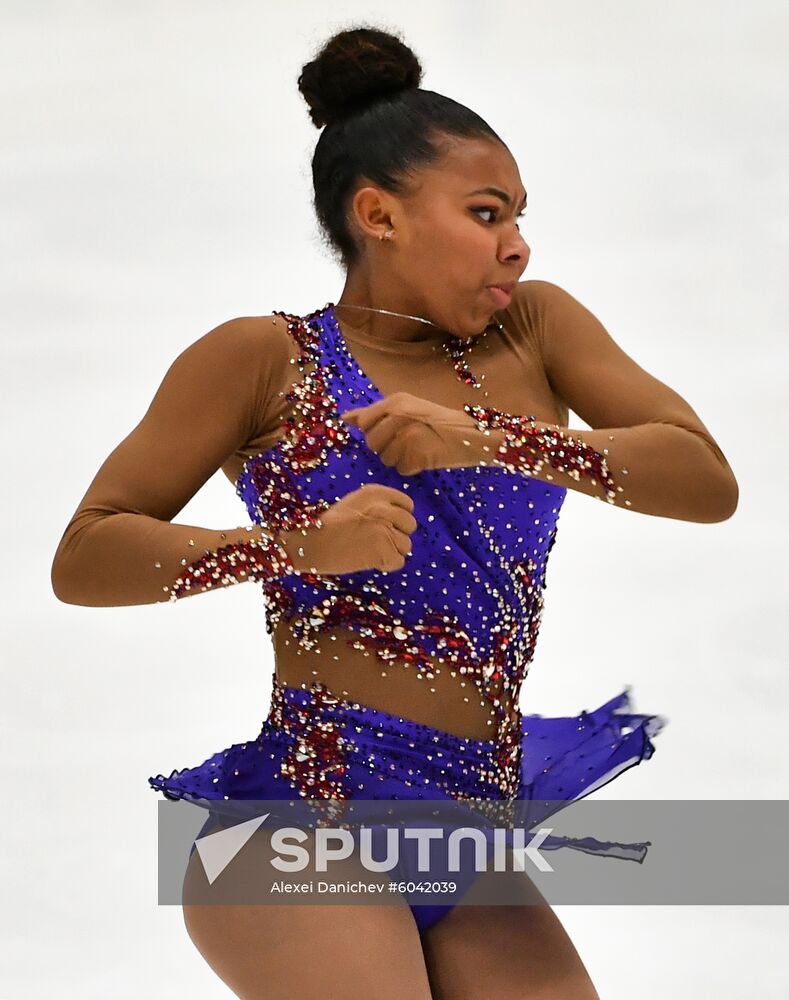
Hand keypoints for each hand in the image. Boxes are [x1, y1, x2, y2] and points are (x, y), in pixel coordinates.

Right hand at [275, 483, 416, 574]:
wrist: (309, 543)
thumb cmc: (327, 526)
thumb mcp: (353, 503)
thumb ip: (377, 506)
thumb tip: (398, 519)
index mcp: (376, 493)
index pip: (408, 505)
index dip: (399, 519)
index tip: (387, 527)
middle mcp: (384, 507)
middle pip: (410, 525)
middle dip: (397, 536)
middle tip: (377, 543)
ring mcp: (385, 528)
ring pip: (406, 545)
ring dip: (391, 552)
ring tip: (370, 552)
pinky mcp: (383, 549)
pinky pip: (398, 562)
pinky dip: (386, 566)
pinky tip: (370, 562)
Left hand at [342, 391, 499, 475]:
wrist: (474, 434)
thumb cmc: (439, 423)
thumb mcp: (406, 409)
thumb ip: (374, 414)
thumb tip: (344, 418)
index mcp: (396, 401)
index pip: (365, 423)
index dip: (375, 432)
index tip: (392, 431)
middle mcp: (399, 416)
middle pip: (372, 444)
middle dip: (386, 447)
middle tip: (410, 441)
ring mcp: (408, 436)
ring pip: (385, 459)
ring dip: (399, 458)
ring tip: (419, 448)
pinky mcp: (417, 455)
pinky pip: (401, 470)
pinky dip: (413, 468)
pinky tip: (426, 458)